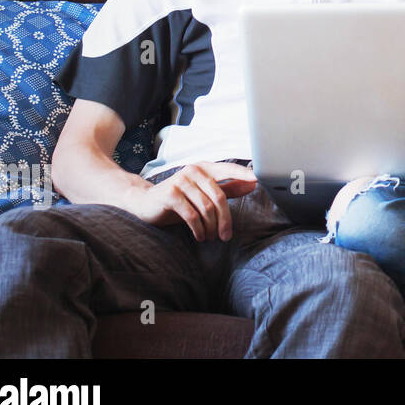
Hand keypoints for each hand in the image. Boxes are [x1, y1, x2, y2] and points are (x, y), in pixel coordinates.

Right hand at [127, 162, 257, 241]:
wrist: (144, 202)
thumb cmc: (179, 198)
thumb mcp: (204, 193)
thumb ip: (228, 187)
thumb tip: (252, 183)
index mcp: (204, 168)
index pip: (228, 169)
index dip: (243, 174)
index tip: (259, 180)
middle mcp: (193, 170)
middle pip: (218, 197)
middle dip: (225, 219)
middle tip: (226, 236)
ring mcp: (181, 181)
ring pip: (206, 208)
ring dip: (211, 227)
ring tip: (210, 237)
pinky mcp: (170, 194)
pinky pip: (192, 215)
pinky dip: (198, 229)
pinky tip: (200, 236)